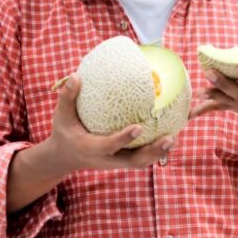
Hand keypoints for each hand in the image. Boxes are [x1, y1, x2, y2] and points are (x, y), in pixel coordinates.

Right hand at [46, 74, 174, 173]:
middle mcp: (108, 159)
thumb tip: (76, 75)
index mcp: (92, 149)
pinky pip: (143, 155)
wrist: (66, 156)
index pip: (109, 146)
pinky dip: (158, 148)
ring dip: (160, 152)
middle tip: (170, 138)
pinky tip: (171, 134)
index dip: (123, 139)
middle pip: (135, 161)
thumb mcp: (61, 117)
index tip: (137, 127)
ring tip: (176, 137)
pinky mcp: (123, 160)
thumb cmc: (65, 132)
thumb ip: (67, 98)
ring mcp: (117, 162)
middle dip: (153, 152)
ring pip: (142, 161)